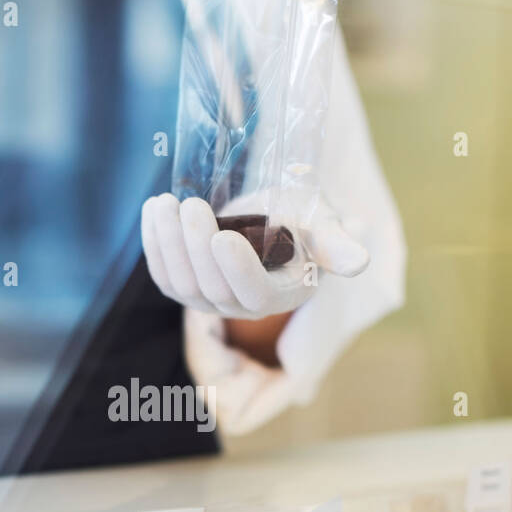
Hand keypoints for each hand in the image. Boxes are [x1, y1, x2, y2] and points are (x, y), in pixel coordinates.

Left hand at [140, 191, 369, 318]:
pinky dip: (154, 244)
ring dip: (167, 243)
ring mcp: (210, 301)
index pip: (254, 292)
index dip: (238, 270)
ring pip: (181, 283)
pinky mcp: (186, 288)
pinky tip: (152, 211)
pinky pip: (163, 275)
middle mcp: (242, 307)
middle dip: (195, 246)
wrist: (273, 221)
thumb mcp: (322, 225)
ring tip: (164, 203)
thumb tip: (359, 261)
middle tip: (189, 205)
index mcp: (280, 295)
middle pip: (210, 287)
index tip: (223, 237)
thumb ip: (335, 244)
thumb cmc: (302, 221)